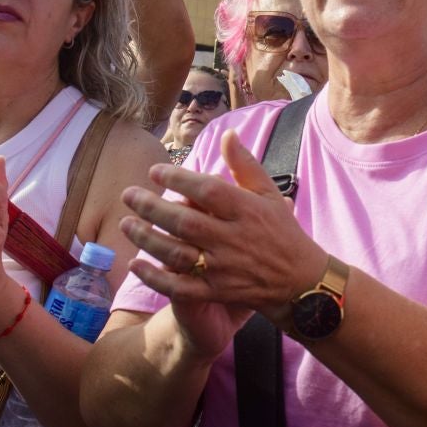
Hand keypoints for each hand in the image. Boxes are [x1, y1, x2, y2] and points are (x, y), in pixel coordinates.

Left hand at [120, 130, 328, 355]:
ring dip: (147, 239)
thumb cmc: (282, 232)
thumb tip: (227, 134)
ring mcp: (224, 268)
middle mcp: (233, 238)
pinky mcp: (218, 292)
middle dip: (151, 207)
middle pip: (185, 221)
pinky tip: (135, 265)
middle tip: (129, 195)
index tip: (154, 171)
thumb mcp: (269, 194)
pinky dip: (156, 277)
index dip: (178, 179)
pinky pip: (181, 287)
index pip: (206, 190)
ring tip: (125, 224)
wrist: (301, 281)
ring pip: (177, 253)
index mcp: (246, 210)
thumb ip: (245, 165)